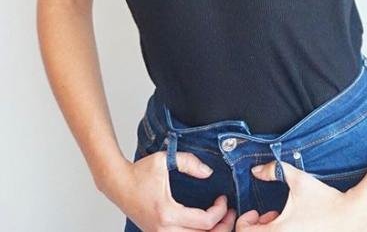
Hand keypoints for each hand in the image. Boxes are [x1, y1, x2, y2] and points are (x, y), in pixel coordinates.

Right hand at [114, 150, 236, 230]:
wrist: (118, 183)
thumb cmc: (139, 172)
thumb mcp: (165, 160)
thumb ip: (189, 162)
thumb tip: (208, 172)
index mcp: (167, 213)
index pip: (204, 222)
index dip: (220, 211)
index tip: (224, 198)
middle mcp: (163, 229)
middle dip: (221, 226)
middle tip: (230, 214)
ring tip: (220, 220)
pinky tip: (203, 226)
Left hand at [235, 160, 366, 230]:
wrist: (351, 216)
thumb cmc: (325, 200)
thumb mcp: (297, 180)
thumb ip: (274, 170)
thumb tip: (256, 170)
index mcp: (278, 231)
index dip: (245, 220)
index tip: (255, 211)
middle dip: (257, 227)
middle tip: (267, 214)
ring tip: (279, 219)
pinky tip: (291, 225)